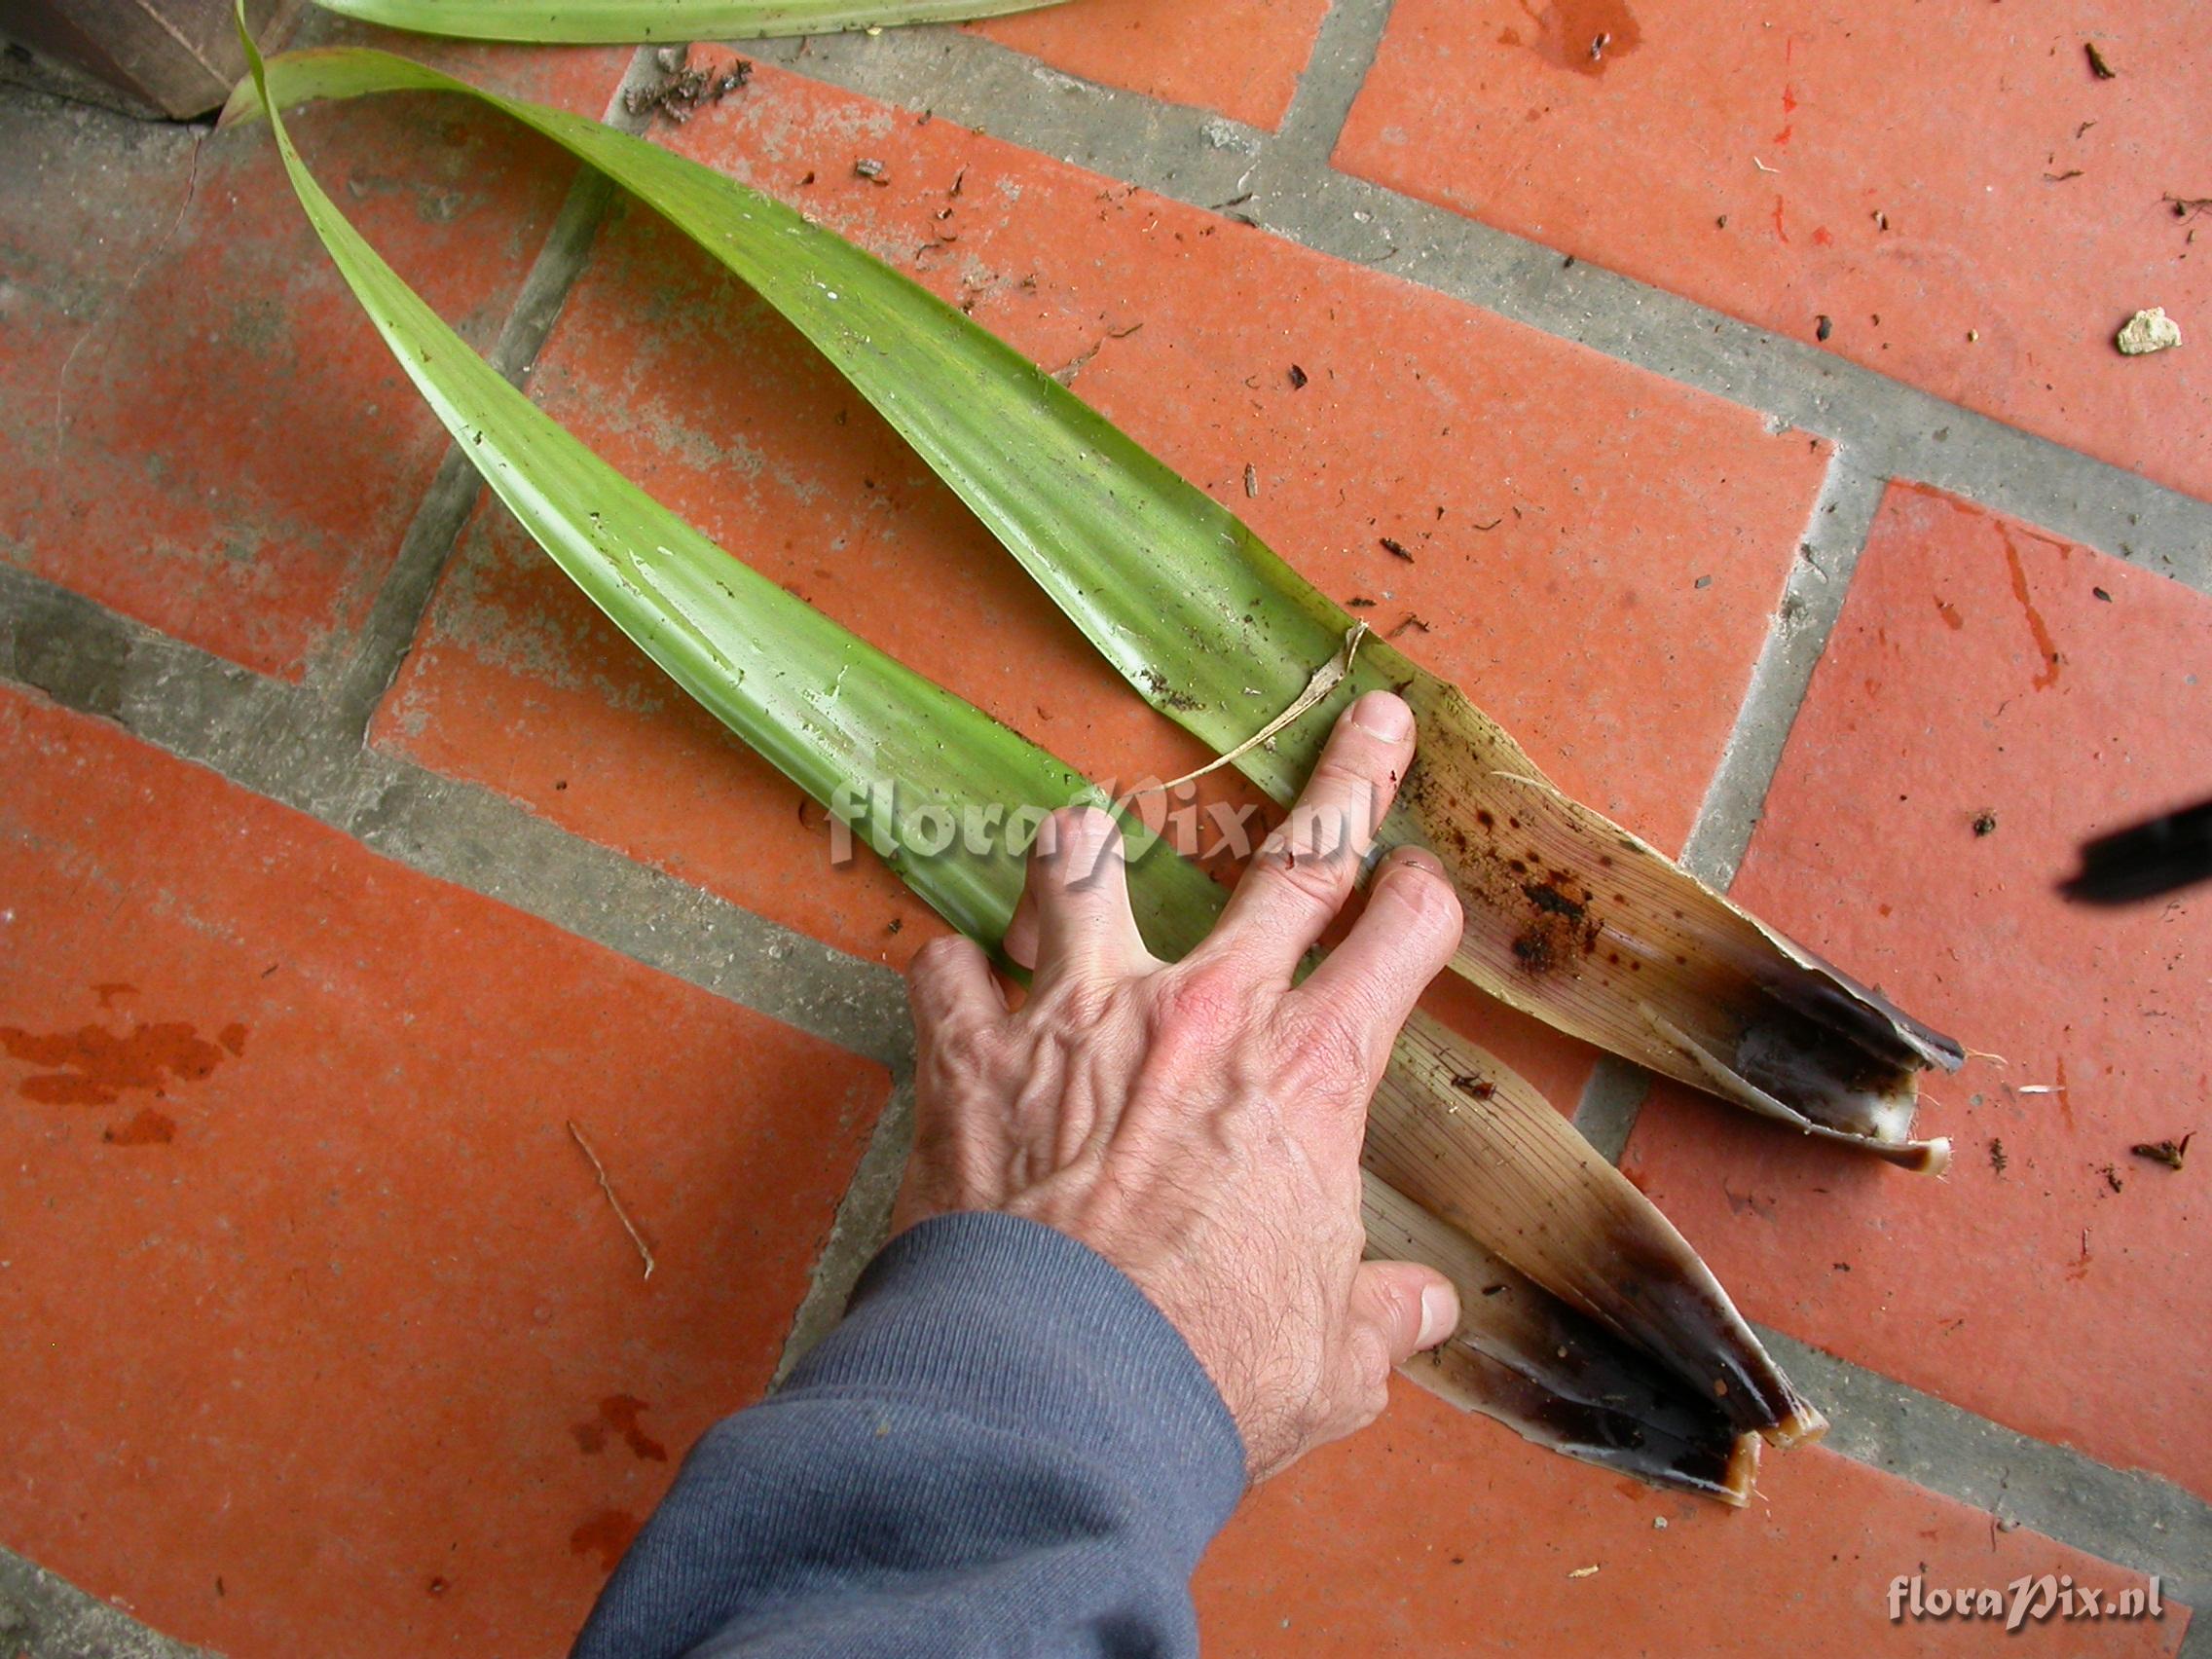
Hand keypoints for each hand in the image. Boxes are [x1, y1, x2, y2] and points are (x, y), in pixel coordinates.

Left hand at [894, 691, 1464, 1481]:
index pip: (1400, 941)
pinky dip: (953, 976)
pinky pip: (945, 968)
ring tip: (1085, 832)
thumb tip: (1424, 1312)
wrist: (1054, 1399)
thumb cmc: (1205, 1378)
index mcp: (1309, 1074)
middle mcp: (1204, 1013)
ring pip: (1084, 869)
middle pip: (1300, 859)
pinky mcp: (973, 1052)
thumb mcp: (1327, 1360)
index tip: (1422, 886)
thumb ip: (1377, 1318)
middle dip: (1352, 778)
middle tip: (1378, 721)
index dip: (1422, 904)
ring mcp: (1081, 1017)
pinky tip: (955, 985)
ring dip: (1085, 847)